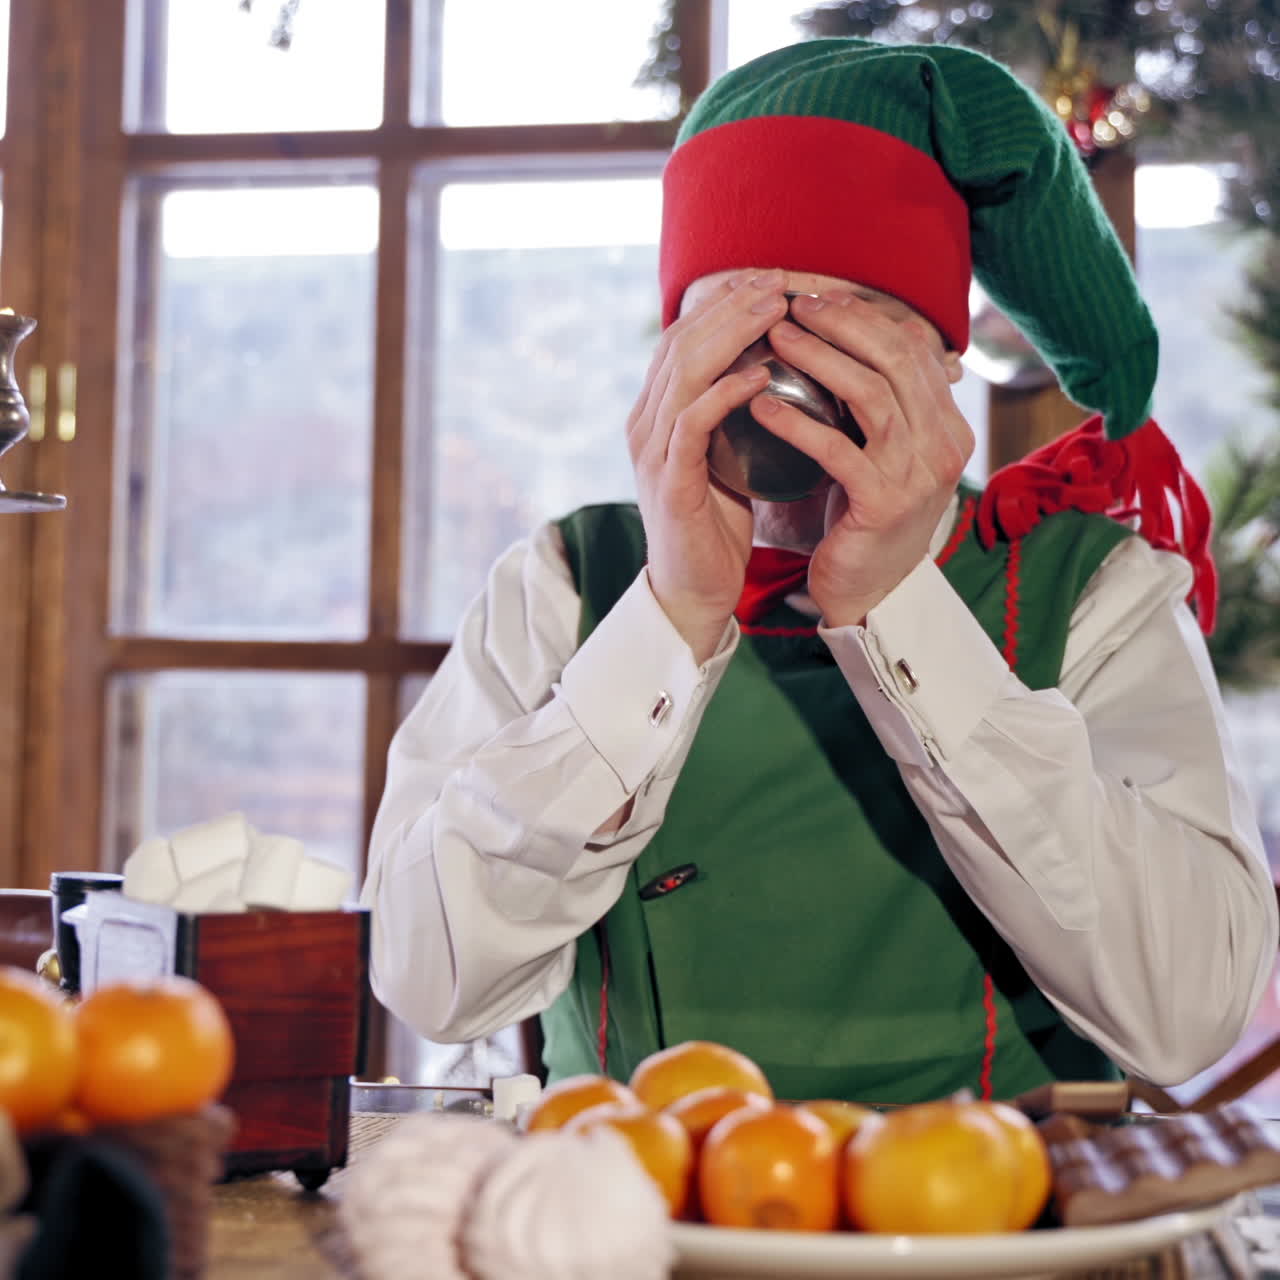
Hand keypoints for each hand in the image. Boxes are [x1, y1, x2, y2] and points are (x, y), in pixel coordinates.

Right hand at [627, 270, 789, 661]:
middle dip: (732, 305)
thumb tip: (781, 368)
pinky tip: (761, 373)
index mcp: (657, 414)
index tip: (769, 280)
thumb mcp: (729, 456)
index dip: (724, 303)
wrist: (695, 591)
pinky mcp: (669, 482)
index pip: (684, 339)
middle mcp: (646, 424)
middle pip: (682, 343)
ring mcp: (653, 452)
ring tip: (775, 310)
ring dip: (733, 335)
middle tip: (778, 280)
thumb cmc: (719, 524)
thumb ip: (737, 414)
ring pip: (685, 372)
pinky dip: (726, 393)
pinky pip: (693, 424)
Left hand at [751, 290, 974, 626]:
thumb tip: (850, 330)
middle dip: (840, 324)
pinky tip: (760, 405)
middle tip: (789, 305)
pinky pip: (838, 450)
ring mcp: (919, 475)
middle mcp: (944, 444)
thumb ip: (877, 399)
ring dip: (818, 360)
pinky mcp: (884, 505)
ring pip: (872, 395)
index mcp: (947, 424)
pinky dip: (797, 423)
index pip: (910, 348)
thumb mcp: (879, 450)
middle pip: (895, 359)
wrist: (868, 591)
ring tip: (774, 339)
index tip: (814, 298)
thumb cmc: (862, 515)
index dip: (862, 316)